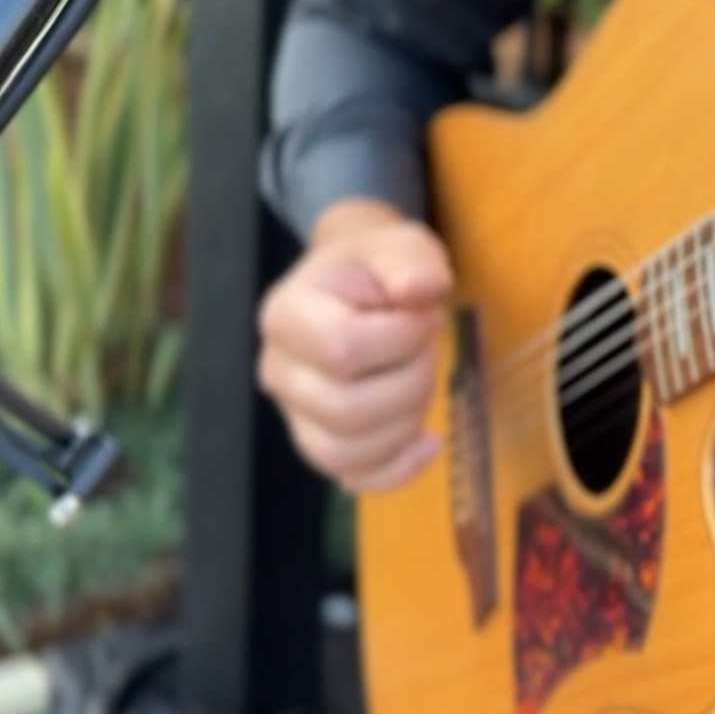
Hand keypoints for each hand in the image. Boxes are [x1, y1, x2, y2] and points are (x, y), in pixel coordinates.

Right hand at [257, 199, 450, 492]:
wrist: (359, 283)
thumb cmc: (379, 265)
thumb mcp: (402, 245)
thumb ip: (412, 263)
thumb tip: (423, 289)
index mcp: (287, 315)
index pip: (343, 350)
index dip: (401, 339)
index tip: (423, 316)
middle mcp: (278, 371)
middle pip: (346, 410)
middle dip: (411, 381)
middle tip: (426, 349)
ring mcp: (294, 413)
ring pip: (345, 452)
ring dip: (406, 421)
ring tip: (420, 378)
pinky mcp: (319, 441)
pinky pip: (352, 477)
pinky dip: (398, 469)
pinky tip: (428, 441)